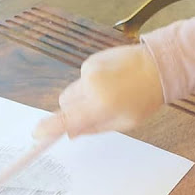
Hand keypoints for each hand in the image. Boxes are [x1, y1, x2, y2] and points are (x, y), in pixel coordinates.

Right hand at [33, 44, 163, 139]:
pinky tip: (109, 84)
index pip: (68, 119)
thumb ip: (94, 128)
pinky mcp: (90, 61)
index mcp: (101, 105)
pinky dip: (89, 86)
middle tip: (92, 115)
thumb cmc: (144, 99)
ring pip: (72, 92)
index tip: (37, 134)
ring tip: (107, 96)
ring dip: (82, 99)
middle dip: (72, 112)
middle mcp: (91, 85)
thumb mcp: (124, 123)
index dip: (51, 128)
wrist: (157, 67)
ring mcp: (89, 70)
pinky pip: (81, 80)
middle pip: (64, 104)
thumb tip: (71, 132)